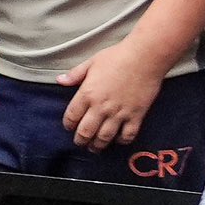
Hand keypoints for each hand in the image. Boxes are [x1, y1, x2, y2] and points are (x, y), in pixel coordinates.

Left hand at [61, 31, 172, 147]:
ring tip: (95, 147)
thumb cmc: (117, 57)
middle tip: (80, 142)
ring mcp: (119, 113)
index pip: (71, 117)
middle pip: (86, 132)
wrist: (145, 57)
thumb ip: (75, 74)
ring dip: (98, 145)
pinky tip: (118, 139)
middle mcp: (101, 107)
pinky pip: (127, 136)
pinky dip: (121, 141)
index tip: (69, 127)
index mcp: (87, 94)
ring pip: (104, 138)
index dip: (68, 125)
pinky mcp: (136, 116)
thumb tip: (59, 81)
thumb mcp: (91, 62)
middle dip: (81, 140)